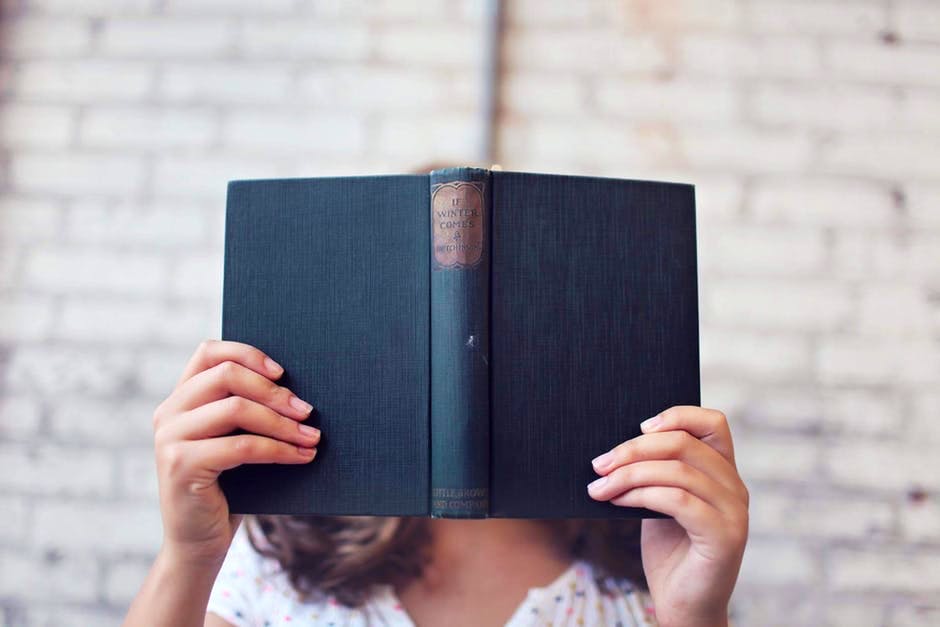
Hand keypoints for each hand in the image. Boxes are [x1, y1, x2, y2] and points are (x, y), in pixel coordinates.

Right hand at [152, 339, 320, 564]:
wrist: (199, 543)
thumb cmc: (228, 488)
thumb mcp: (234, 440)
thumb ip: (247, 410)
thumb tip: (299, 389)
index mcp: (180, 399)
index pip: (208, 352)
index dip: (248, 354)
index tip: (283, 372)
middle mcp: (168, 412)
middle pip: (226, 375)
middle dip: (274, 391)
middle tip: (307, 410)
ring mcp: (170, 438)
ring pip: (236, 408)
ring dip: (282, 422)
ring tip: (312, 436)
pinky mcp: (181, 465)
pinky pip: (242, 446)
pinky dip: (279, 450)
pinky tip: (302, 456)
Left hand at [587, 406, 747, 626]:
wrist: (683, 606)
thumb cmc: (669, 552)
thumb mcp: (660, 501)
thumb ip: (654, 472)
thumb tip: (616, 446)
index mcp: (724, 473)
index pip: (713, 423)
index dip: (677, 416)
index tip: (639, 427)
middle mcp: (735, 487)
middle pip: (684, 443)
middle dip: (634, 449)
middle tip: (599, 463)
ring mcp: (734, 512)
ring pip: (677, 470)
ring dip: (629, 474)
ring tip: (600, 486)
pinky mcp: (725, 536)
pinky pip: (677, 500)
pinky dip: (641, 495)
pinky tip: (617, 501)